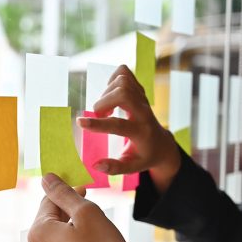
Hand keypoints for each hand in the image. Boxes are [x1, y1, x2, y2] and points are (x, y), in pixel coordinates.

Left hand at [25, 173, 136, 241]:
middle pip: (51, 225)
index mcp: (38, 232)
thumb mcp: (87, 214)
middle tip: (95, 222)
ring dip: (71, 239)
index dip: (69, 194)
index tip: (86, 192)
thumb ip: (64, 194)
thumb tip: (46, 178)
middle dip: (70, 219)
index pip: (50, 202)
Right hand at [77, 64, 180, 191]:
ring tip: (106, 108)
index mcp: (141, 132)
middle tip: (100, 114)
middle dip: (103, 102)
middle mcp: (144, 112)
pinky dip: (111, 80)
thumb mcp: (132, 167)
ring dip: (106, 93)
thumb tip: (95, 165)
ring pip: (122, 81)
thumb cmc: (144, 156)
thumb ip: (114, 168)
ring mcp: (143, 99)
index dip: (98, 124)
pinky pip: (123, 73)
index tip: (80, 122)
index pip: (119, 125)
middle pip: (123, 93)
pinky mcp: (139, 90)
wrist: (162, 142)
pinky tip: (110, 94)